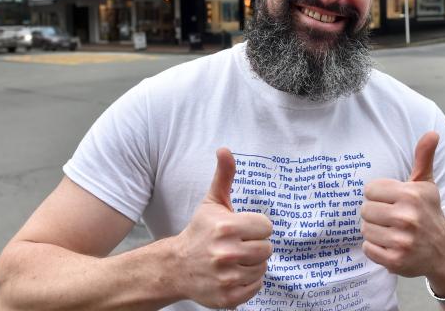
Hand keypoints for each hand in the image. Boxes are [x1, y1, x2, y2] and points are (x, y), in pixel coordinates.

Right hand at [173, 148, 272, 307]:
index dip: (256, 227)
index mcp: (226, 227)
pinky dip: (249, 281)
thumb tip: (224, 149)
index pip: (266, 227)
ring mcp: (227, 278)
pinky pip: (256, 287)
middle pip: (267, 248)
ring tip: (236, 258)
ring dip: (253, 263)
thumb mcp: (212, 202)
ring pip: (263, 267)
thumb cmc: (200, 231)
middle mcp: (227, 253)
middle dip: (255, 245)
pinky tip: (235, 273)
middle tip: (239, 244)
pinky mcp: (228, 298)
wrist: (177, 266)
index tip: (243, 228)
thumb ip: (224, 175)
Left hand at [361, 132, 444, 294]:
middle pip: (365, 210)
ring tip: (391, 231)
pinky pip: (368, 248)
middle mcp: (406, 217)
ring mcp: (401, 241)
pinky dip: (375, 248)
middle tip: (390, 217)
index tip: (391, 201)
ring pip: (365, 229)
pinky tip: (390, 244)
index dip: (378, 195)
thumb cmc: (430, 213)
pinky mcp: (395, 260)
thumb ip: (424, 157)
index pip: (370, 190)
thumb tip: (432, 133)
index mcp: (410, 195)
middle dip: (375, 213)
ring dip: (375, 231)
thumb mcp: (426, 185)